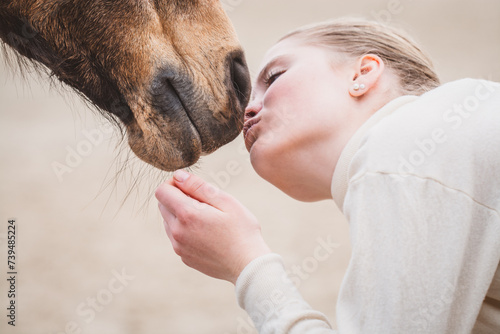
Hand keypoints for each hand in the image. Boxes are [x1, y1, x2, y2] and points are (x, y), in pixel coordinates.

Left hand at [155, 170, 271, 283]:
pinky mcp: (184, 257)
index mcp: (187, 214)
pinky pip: (176, 237)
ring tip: (207, 218)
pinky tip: (207, 233)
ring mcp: (179, 247)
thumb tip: (178, 176)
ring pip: (169, 221)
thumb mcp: (225, 201)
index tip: (191, 186)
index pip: (162, 191)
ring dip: (180, 214)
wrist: (248, 265)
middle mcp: (177, 232)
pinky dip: (185, 230)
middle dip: (178, 198)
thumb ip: (198, 186)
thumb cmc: (242, 230)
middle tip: (204, 202)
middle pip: (163, 205)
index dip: (174, 183)